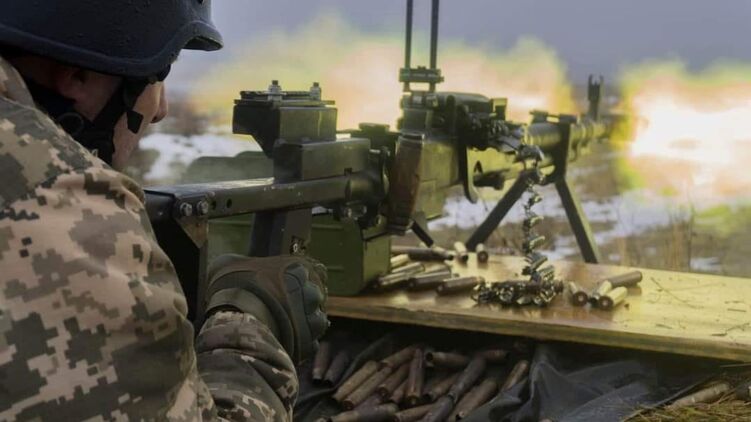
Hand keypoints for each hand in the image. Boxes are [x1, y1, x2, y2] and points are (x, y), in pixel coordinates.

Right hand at [205, 254, 328, 363]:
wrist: (237, 321)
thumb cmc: (232, 288)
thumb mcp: (228, 263)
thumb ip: (239, 261)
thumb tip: (231, 263)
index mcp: (298, 267)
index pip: (314, 270)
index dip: (302, 278)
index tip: (290, 285)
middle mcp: (311, 291)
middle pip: (315, 296)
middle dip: (303, 302)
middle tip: (283, 309)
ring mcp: (312, 318)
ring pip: (316, 319)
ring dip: (305, 323)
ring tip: (284, 327)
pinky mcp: (308, 343)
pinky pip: (311, 342)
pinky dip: (302, 342)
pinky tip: (285, 340)